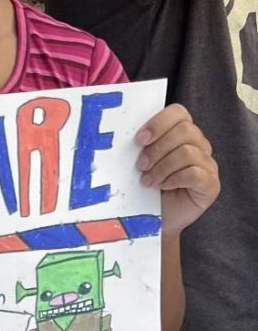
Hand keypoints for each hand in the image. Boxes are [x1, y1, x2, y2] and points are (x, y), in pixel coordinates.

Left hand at [135, 104, 219, 235]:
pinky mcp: (211, 184)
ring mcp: (207, 164)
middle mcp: (198, 144)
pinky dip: (175, 179)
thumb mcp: (136, 160)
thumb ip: (137, 144)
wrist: (152, 217)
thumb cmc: (142, 185)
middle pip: (185, 131)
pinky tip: (163, 186)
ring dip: (162, 167)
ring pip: (188, 152)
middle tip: (140, 165)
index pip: (178, 112)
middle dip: (157, 149)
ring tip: (148, 180)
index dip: (159, 122)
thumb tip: (119, 132)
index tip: (139, 139)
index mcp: (180, 131)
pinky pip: (196, 174)